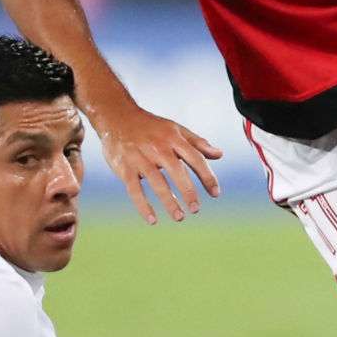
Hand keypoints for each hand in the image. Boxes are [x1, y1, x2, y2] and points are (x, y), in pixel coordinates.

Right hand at [91, 101, 223, 223]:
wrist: (117, 117)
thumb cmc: (151, 126)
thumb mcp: (176, 129)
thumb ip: (198, 143)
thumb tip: (220, 154)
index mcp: (173, 138)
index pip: (194, 157)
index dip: (207, 176)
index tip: (215, 194)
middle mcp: (158, 147)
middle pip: (176, 170)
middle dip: (187, 191)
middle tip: (196, 209)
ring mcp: (140, 157)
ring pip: (156, 182)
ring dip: (168, 201)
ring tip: (180, 217)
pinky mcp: (125, 167)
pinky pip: (134, 189)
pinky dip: (143, 206)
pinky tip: (153, 220)